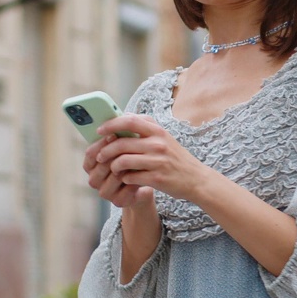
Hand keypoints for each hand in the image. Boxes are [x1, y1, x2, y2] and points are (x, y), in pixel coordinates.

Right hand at [83, 134, 153, 209]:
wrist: (145, 181)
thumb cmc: (132, 160)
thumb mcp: (124, 146)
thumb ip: (117, 134)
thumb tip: (117, 116)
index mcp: (91, 165)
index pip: (90, 153)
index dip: (101, 144)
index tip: (113, 134)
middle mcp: (94, 179)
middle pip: (101, 165)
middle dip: (115, 154)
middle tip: (129, 144)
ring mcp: (105, 192)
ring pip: (114, 176)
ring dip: (127, 166)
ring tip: (139, 157)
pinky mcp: (118, 201)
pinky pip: (125, 189)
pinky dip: (135, 180)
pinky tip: (143, 173)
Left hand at [95, 114, 210, 201]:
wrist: (196, 179)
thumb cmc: (176, 158)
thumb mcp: (165, 138)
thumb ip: (146, 129)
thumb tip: (121, 118)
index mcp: (158, 131)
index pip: (129, 121)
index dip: (111, 124)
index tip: (100, 131)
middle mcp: (158, 144)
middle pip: (122, 143)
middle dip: (105, 150)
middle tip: (100, 156)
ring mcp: (158, 161)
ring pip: (123, 161)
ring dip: (113, 166)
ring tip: (112, 169)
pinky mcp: (157, 178)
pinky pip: (131, 177)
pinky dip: (124, 178)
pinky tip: (126, 178)